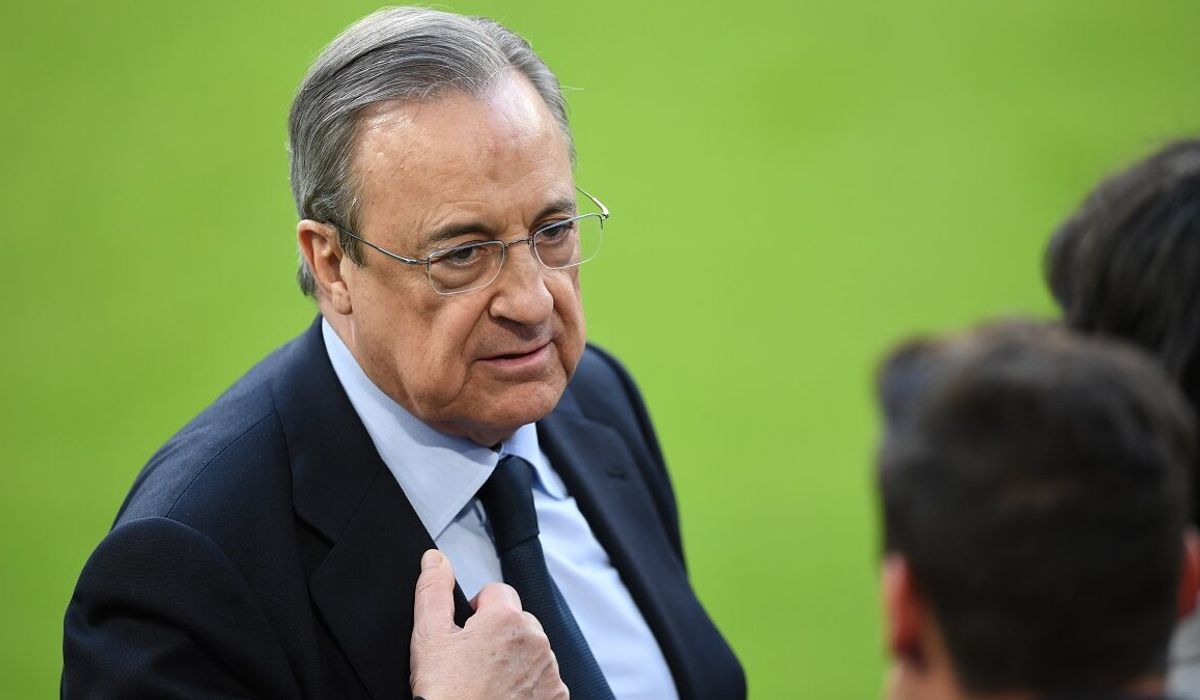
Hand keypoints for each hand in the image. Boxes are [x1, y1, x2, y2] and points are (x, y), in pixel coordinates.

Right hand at [409, 549, 567, 699]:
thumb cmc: (446, 695)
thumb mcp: (429, 637)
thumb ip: (433, 590)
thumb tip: (435, 560)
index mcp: (506, 618)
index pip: (496, 593)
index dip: (477, 612)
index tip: (466, 636)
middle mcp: (536, 640)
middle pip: (517, 621)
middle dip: (498, 635)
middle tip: (473, 663)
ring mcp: (549, 671)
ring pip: (531, 650)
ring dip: (514, 660)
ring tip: (486, 684)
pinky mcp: (556, 696)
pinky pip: (544, 680)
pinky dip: (528, 686)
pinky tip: (503, 697)